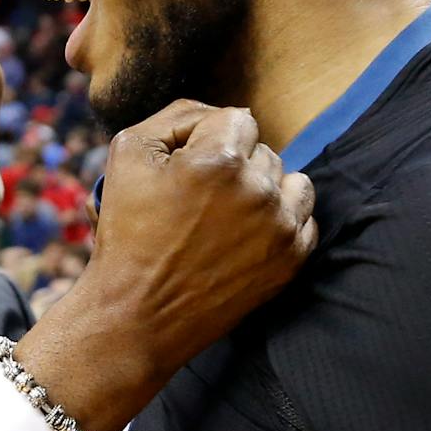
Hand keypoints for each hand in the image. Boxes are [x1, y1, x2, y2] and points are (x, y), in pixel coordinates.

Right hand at [17, 101, 315, 430]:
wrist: (138, 315)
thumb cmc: (127, 233)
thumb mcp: (129, 152)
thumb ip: (178, 114)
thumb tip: (217, 114)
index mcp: (219, 160)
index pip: (237, 118)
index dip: (208, 138)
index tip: (186, 169)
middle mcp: (258, 190)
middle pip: (263, 150)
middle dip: (235, 166)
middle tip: (198, 201)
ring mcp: (280, 228)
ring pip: (291, 181)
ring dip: (264, 190)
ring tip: (226, 216)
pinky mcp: (291, 261)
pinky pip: (304, 219)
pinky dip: (280, 222)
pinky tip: (245, 237)